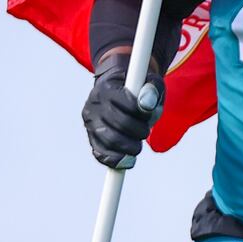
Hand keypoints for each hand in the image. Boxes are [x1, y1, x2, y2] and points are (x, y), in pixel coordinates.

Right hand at [81, 54, 164, 168]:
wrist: (120, 90)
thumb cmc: (139, 87)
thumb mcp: (149, 81)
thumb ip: (152, 89)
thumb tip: (147, 105)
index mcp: (106, 87)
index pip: (126, 103)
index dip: (141, 112)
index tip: (148, 113)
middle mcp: (93, 105)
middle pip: (119, 123)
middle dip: (139, 131)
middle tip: (146, 131)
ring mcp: (90, 123)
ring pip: (110, 141)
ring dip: (131, 147)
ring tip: (138, 144)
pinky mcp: (92, 138)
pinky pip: (101, 154)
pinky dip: (117, 160)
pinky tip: (129, 159)